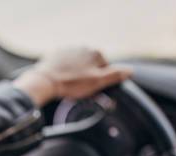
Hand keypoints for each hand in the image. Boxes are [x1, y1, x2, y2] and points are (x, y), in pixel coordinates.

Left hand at [13, 47, 131, 105]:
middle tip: (80, 89)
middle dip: (88, 76)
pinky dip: (65, 71)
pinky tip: (61, 79)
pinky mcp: (56, 54)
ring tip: (69, 85)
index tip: (92, 89)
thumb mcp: (97, 82)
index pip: (105, 68)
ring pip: (78, 64)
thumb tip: (130, 71)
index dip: (100, 81)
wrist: (45, 81)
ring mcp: (69, 49)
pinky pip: (65, 64)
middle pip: (91, 65)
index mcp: (95, 53)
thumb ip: (114, 75)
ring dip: (77, 73)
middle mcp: (83, 47)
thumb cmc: (72, 83)